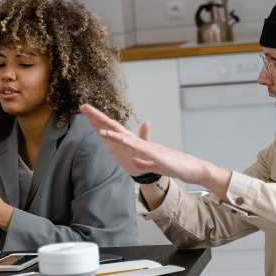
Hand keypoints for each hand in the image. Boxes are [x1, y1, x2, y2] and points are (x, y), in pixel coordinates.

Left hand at [79, 104, 231, 197]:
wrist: (192, 169)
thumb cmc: (175, 165)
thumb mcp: (154, 163)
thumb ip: (144, 160)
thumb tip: (135, 159)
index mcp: (138, 145)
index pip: (116, 131)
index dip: (101, 123)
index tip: (87, 115)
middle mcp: (140, 142)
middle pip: (114, 127)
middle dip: (98, 117)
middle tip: (83, 107)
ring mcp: (146, 146)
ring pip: (122, 134)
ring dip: (107, 128)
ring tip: (92, 120)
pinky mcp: (153, 153)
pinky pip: (134, 145)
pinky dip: (122, 140)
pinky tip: (112, 136)